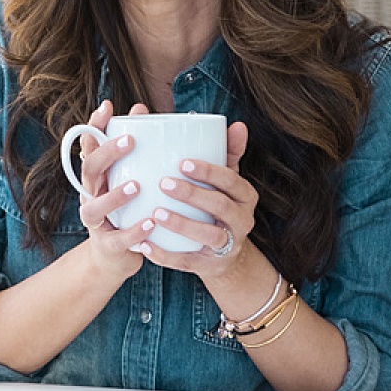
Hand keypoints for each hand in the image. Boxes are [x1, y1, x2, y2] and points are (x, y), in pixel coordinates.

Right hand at [74, 99, 155, 282]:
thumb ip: (135, 148)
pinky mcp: (108, 245)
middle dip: (107, 153)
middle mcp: (90, 195)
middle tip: (131, 141)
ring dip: (115, 195)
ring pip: (95, 206)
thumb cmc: (126, 209)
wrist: (114, 257)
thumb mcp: (128, 177)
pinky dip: (134, 231)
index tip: (107, 107)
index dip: (94, 126)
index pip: (89, 146)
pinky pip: (118, 238)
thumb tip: (142, 110)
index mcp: (97, 177)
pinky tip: (150, 223)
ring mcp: (96, 222)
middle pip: (89, 170)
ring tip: (137, 186)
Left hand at [141, 120, 257, 277]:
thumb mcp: (228, 182)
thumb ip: (228, 153)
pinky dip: (166, 255)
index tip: (182, 162)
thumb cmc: (220, 206)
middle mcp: (242, 221)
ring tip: (155, 213)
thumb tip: (237, 124)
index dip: (209, 172)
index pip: (232, 181)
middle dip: (193, 194)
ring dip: (181, 224)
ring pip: (209, 236)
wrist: (226, 256)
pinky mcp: (209, 266)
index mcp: (245, 196)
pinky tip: (145, 245)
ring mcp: (228, 246)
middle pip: (221, 206)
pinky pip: (188, 263)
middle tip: (163, 183)